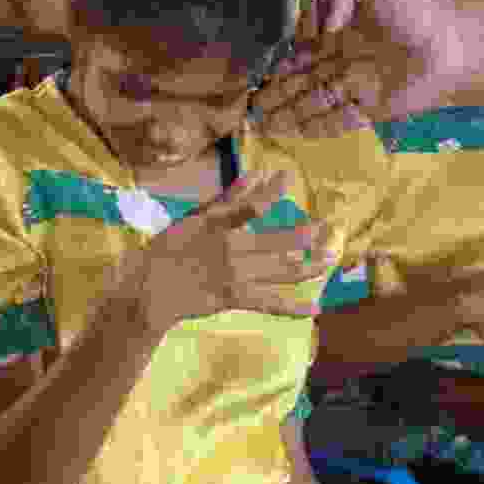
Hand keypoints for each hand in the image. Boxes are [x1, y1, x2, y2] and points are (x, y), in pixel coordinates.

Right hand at [129, 170, 330, 322]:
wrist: (149, 291)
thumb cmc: (171, 249)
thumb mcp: (196, 217)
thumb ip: (229, 198)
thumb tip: (258, 174)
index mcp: (219, 226)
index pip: (252, 206)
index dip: (273, 192)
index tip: (288, 178)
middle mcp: (232, 250)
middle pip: (280, 241)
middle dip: (309, 234)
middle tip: (333, 227)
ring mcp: (236, 276)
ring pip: (283, 271)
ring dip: (311, 265)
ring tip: (332, 257)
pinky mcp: (235, 298)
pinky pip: (269, 303)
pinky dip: (292, 307)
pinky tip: (314, 308)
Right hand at [253, 0, 482, 137]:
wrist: (455, 37)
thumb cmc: (419, 4)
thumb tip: (323, 29)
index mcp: (343, 30)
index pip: (303, 50)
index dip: (280, 63)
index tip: (258, 74)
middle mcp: (345, 61)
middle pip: (302, 82)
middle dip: (276, 94)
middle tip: (249, 108)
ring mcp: (358, 86)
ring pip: (314, 102)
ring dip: (288, 113)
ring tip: (260, 125)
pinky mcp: (373, 108)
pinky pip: (339, 120)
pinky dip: (315, 126)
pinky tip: (293, 134)